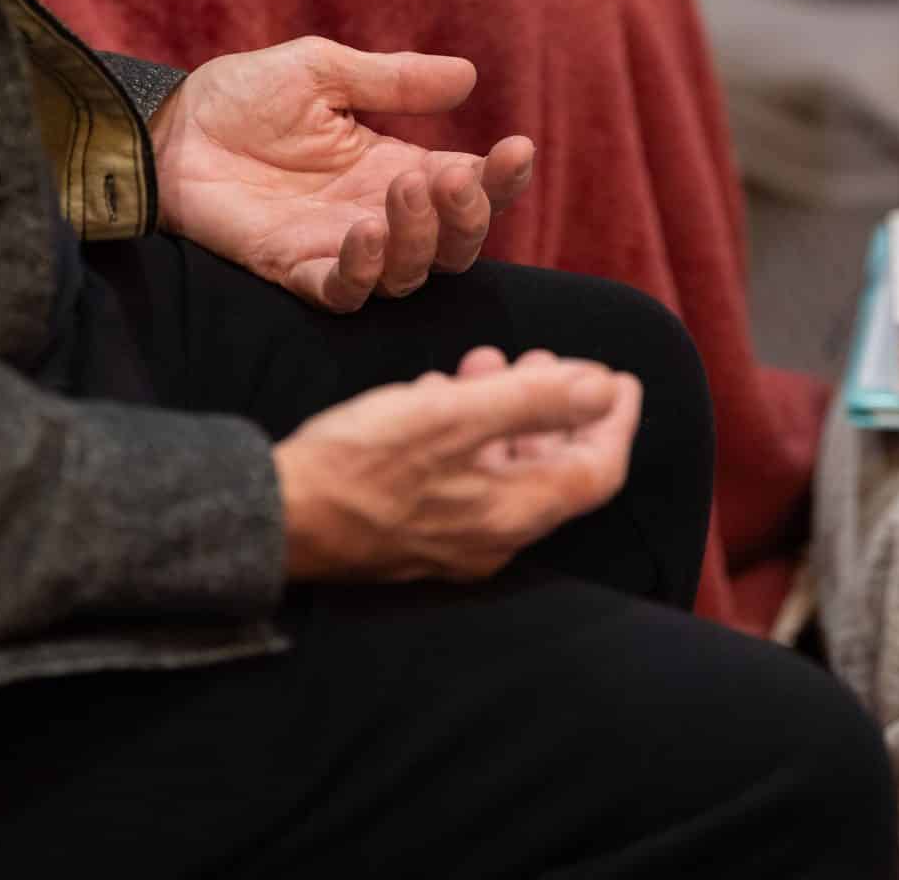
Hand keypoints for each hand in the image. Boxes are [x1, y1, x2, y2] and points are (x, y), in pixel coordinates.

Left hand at [150, 37, 533, 311]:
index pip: (468, 185)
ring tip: (406, 189)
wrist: (168, 128)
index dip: (500, 178)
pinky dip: (364, 271)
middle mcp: (378, 215)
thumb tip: (468, 74)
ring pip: (409, 272)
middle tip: (454, 179)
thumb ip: (393, 80)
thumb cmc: (241, 96)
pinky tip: (365, 233)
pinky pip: (345, 292)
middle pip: (453, 242)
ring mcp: (338, 249)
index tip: (516, 149)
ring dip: (420, 238)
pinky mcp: (294, 271)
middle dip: (469, 216)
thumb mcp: (323, 70)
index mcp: (395, 167)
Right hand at [274, 353, 643, 580]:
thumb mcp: (452, 417)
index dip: (616, 422)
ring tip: (493, 360)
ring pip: (504, 467)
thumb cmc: (362, 464)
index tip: (621, 377)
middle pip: (552, 470)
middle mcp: (492, 536)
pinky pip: (464, 475)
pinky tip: (442, 391)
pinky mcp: (416, 527)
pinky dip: (469, 430)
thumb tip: (602, 387)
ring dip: (509, 411)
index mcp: (512, 513)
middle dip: (560, 409)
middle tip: (556, 360)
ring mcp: (452, 538)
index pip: (595, 471)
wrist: (278, 517)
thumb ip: (532, 401)